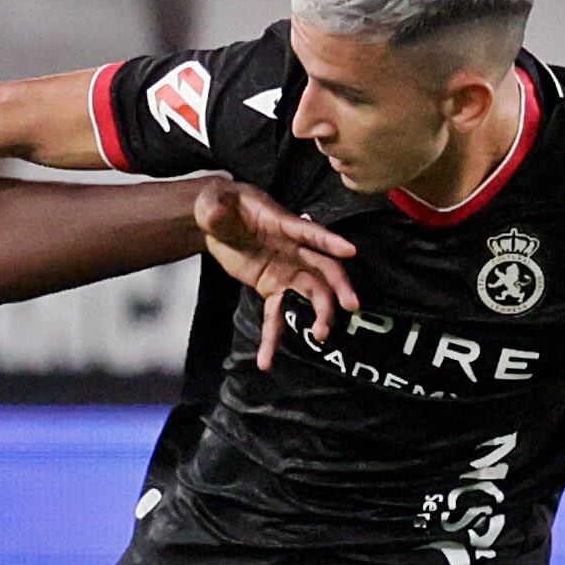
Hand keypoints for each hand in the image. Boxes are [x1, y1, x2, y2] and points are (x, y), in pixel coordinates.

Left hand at [193, 180, 359, 362]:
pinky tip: (266, 361)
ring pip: (310, 294)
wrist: (213, 221)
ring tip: (320, 336)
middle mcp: (292, 249)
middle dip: (338, 286)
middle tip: (350, 306)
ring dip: (319, 314)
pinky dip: (273, 338)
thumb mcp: (213, 202)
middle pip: (322, 268)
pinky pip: (276, 315)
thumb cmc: (219, 205)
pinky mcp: (272, 287)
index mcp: (281, 224)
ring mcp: (285, 270)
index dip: (330, 241)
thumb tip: (213, 213)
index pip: (310, 233)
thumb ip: (215, 209)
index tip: (351, 251)